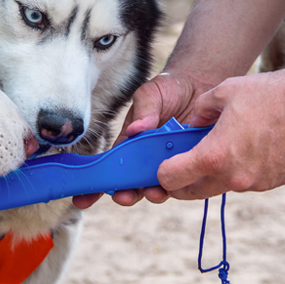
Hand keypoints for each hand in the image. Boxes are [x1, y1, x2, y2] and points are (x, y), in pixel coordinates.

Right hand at [72, 71, 216, 208]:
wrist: (201, 84)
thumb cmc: (169, 89)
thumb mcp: (151, 94)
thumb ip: (144, 110)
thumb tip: (135, 130)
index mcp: (129, 144)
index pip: (111, 167)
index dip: (97, 184)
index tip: (83, 198)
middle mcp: (146, 158)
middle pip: (132, 184)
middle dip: (126, 194)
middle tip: (124, 196)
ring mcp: (168, 163)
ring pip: (157, 187)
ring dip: (153, 194)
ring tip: (154, 192)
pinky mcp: (190, 165)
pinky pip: (183, 181)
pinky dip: (180, 184)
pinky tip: (181, 181)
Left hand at [158, 70, 284, 198]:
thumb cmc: (269, 94)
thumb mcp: (222, 92)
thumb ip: (199, 112)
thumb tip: (191, 124)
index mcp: (214, 156)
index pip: (172, 179)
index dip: (162, 173)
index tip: (163, 165)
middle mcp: (234, 177)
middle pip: (193, 193)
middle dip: (181, 183)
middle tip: (178, 167)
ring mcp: (256, 184)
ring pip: (221, 187)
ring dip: (212, 175)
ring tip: (219, 148)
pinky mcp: (274, 182)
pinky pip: (246, 182)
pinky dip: (239, 170)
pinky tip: (248, 147)